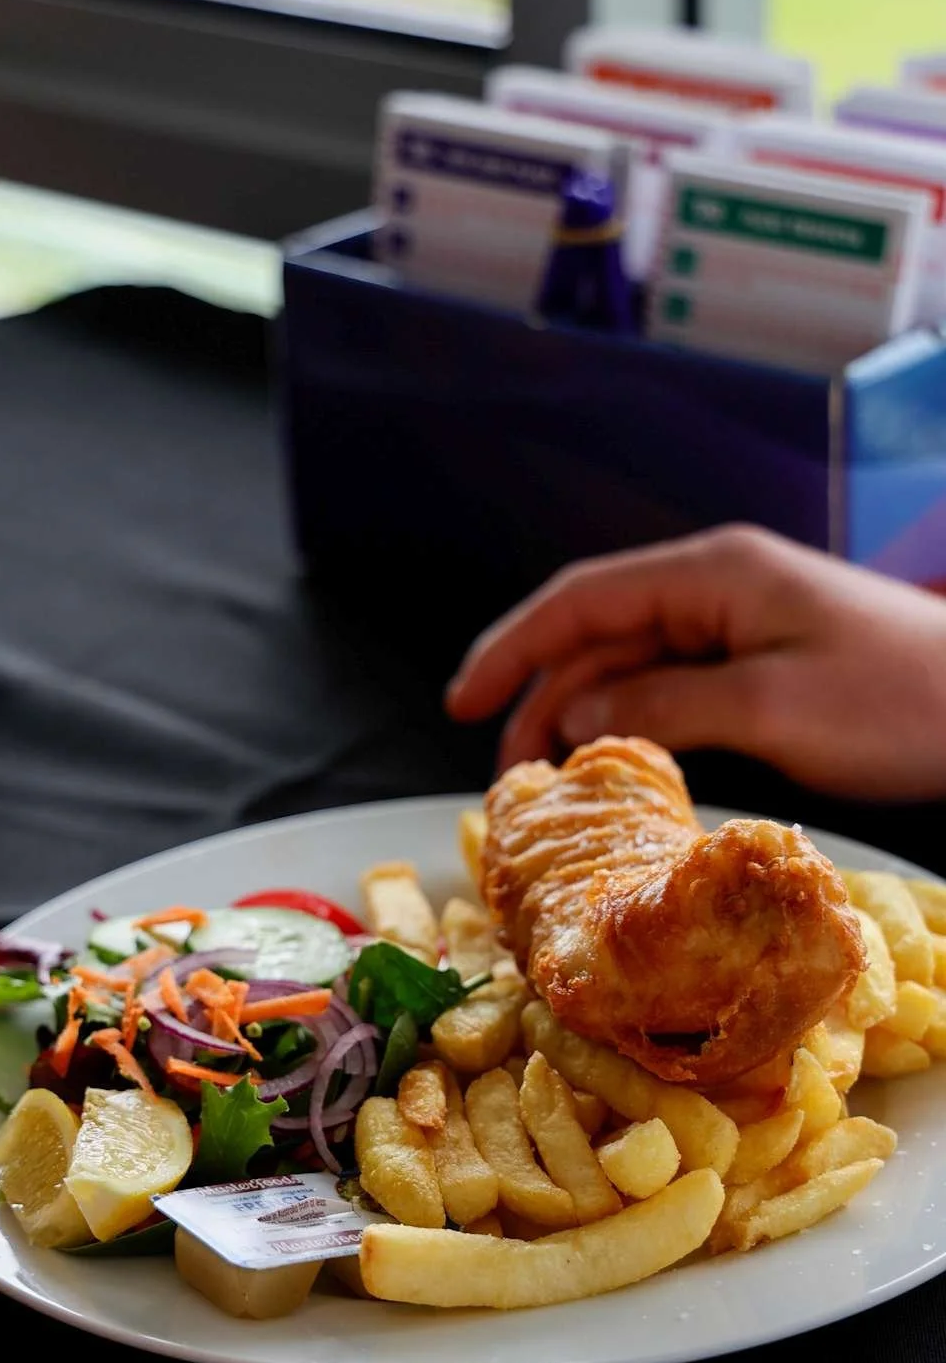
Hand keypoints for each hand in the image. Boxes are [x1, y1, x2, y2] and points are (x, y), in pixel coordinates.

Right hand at [445, 525, 945, 799]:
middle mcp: (717, 588)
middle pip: (599, 637)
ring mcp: (743, 624)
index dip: (512, 649)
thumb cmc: (901, 700)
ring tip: (556, 787)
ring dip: (589, 720)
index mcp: (712, 575)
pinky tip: (624, 770)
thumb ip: (666, 705)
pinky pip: (679, 687)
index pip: (581, 601)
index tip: (462, 703)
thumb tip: (581, 717)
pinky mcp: (767, 663)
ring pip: (635, 667)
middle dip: (544, 700)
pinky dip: (640, 727)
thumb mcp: (773, 707)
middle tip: (511, 780)